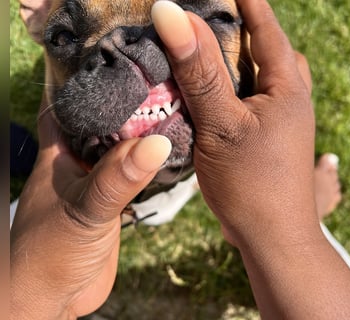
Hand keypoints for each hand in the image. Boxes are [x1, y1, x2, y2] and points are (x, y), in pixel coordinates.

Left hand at [10, 94, 171, 318]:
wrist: (52, 298)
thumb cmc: (48, 252)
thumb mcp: (84, 208)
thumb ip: (117, 178)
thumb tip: (158, 143)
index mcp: (58, 149)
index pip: (69, 100)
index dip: (90, 77)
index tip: (122, 58)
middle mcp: (78, 158)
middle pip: (104, 120)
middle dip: (128, 102)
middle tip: (161, 80)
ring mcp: (97, 178)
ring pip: (122, 146)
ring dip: (143, 133)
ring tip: (174, 108)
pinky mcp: (113, 199)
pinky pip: (134, 172)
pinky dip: (150, 162)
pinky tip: (171, 151)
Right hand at [152, 1, 349, 318]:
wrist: (274, 237)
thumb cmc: (253, 184)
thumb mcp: (222, 124)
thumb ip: (200, 71)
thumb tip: (172, 13)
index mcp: (287, 84)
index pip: (265, 25)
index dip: (243, 0)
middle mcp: (289, 95)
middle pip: (263, 46)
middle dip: (234, 29)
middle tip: (200, 19)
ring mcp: (281, 116)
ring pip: (255, 73)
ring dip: (231, 60)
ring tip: (199, 52)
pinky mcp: (268, 134)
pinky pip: (249, 97)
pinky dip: (229, 89)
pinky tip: (206, 93)